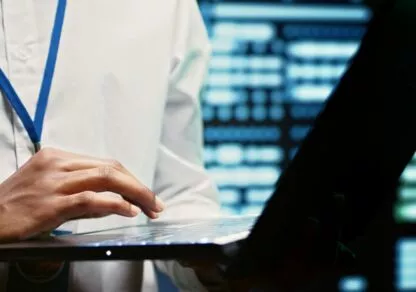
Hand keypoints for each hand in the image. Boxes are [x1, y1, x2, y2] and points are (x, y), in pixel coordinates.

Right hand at [0, 147, 163, 241]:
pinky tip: (129, 210)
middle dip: (139, 185)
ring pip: (105, 178)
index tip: (145, 194)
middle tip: (156, 203)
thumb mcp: (50, 189)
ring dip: (135, 193)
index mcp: (58, 157)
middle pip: (111, 168)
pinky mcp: (50, 203)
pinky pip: (89, 198)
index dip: (131, 179)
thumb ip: (83, 191)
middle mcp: (57, 164)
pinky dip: (114, 203)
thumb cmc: (17, 206)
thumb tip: (118, 201)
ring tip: (151, 207)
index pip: (106, 164)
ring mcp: (53, 182)